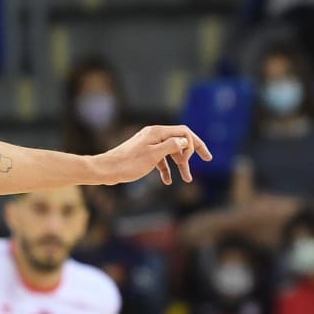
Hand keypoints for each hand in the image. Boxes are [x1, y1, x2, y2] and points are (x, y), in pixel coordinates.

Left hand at [88, 124, 212, 186]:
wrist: (107, 169)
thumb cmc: (128, 163)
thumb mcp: (153, 155)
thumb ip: (171, 146)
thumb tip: (185, 141)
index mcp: (157, 132)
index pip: (184, 132)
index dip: (196, 143)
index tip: (201, 159)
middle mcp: (154, 135)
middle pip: (179, 140)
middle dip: (191, 152)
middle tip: (206, 160)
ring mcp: (148, 144)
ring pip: (170, 151)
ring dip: (180, 164)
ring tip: (186, 179)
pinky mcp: (143, 153)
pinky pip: (160, 159)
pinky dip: (166, 168)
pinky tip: (168, 181)